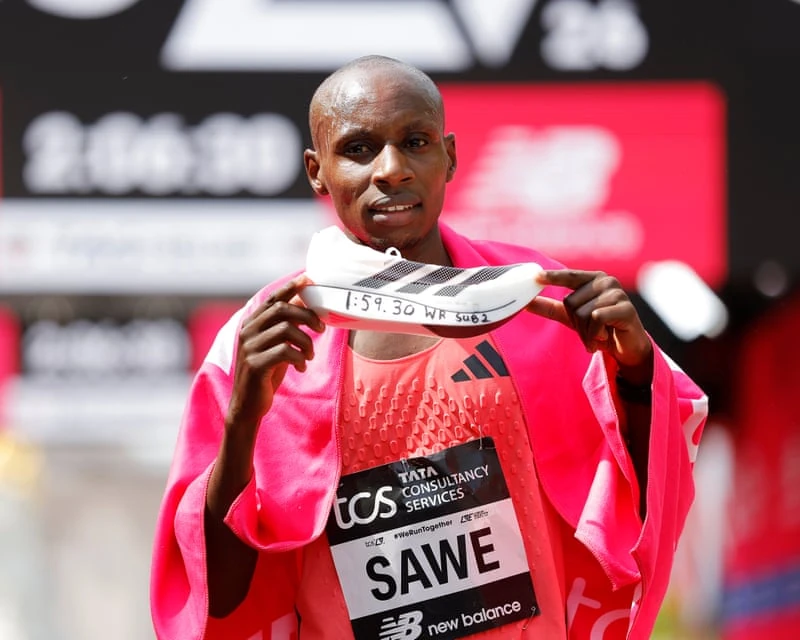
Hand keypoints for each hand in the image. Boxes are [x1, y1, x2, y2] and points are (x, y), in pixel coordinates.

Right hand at [226, 274, 324, 432]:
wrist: (248, 404)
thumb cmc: (265, 371)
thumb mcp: (276, 345)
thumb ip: (285, 325)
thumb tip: (305, 301)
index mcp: (251, 324)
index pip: (272, 299)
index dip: (291, 288)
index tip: (309, 280)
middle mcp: (247, 331)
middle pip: (281, 310)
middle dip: (307, 316)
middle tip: (321, 328)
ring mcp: (249, 347)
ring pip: (286, 330)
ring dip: (306, 342)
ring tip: (309, 355)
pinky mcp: (254, 365)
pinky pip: (285, 352)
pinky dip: (299, 358)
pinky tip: (301, 367)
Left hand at [527, 270, 652, 383]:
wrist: (627, 347)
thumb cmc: (600, 327)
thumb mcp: (572, 317)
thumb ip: (550, 307)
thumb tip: (525, 302)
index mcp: (593, 279)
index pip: (568, 276)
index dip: (551, 277)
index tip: (534, 277)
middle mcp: (606, 281)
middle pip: (571, 303)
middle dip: (576, 324)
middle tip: (591, 330)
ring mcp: (618, 293)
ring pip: (583, 314)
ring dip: (586, 333)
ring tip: (598, 335)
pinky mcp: (626, 308)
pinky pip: (596, 319)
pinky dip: (596, 334)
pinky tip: (605, 337)